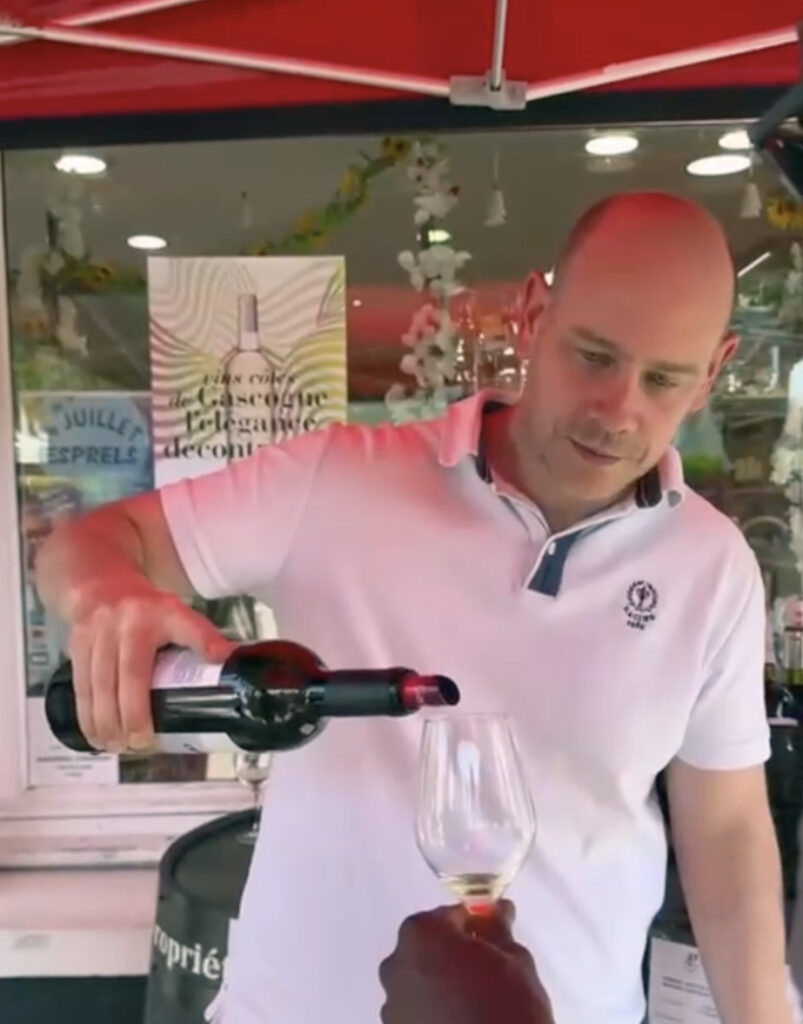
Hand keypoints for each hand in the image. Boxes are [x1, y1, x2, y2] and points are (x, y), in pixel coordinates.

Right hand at [67, 580, 233, 751]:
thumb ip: (201, 637)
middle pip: (128, 675)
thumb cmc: (145, 609)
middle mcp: (126, 624)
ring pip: (99, 684)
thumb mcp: (178, 614)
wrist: (99, 584)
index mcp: (159, 615)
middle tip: (140, 744)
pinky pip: (81, 686)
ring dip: (106, 722)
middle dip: (131, 714)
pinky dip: (87, 715)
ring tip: (116, 747)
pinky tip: (95, 736)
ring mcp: (98, 635)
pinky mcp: (77, 646)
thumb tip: (231, 660)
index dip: (196, 647)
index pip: (182, 632)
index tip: (207, 672)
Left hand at [379, 902, 552, 1023]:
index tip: (495, 937)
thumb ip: (498, 929)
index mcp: (422, 935)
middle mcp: (396, 964)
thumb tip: (495, 911)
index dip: (476, 923)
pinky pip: (417, 1011)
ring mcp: (391, 1005)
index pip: (451, 915)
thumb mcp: (515, 961)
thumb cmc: (507, 1008)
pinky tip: (461, 1021)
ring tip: (476, 1004)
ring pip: (421, 981)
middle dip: (456, 954)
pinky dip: (435, 1012)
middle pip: (430, 947)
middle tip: (489, 972)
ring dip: (442, 984)